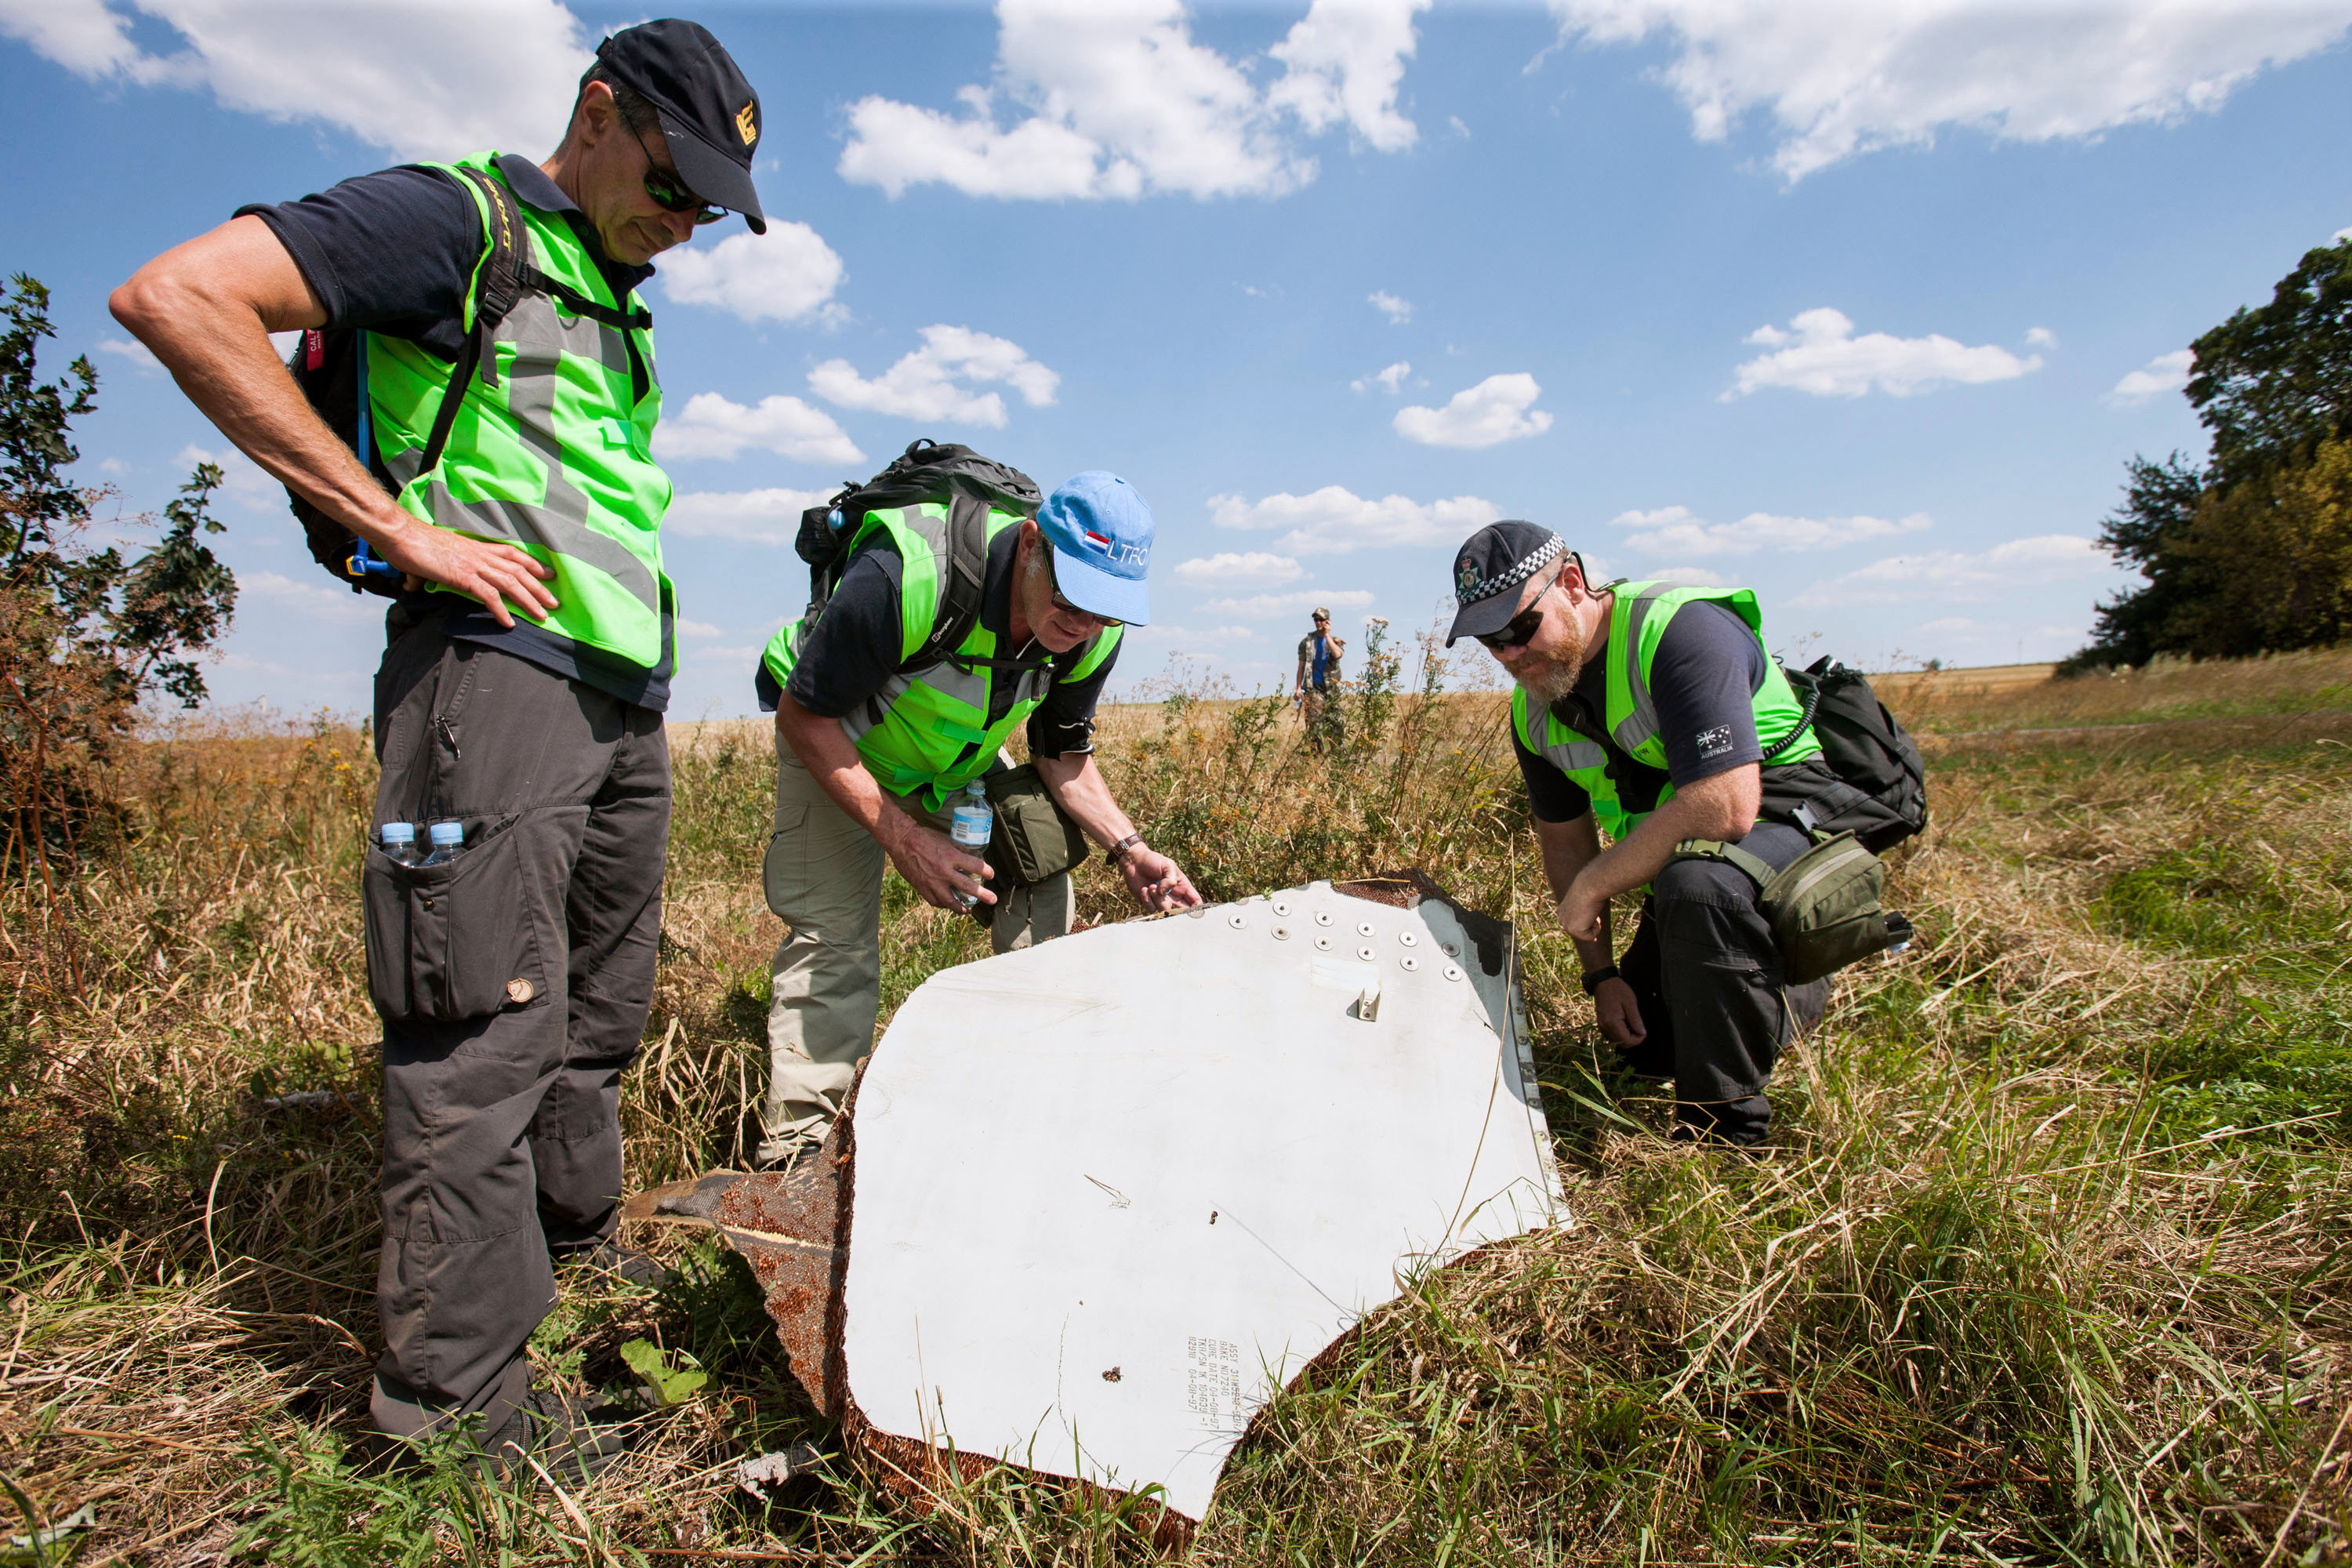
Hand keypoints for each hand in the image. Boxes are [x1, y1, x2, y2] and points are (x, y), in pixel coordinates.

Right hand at [372, 520, 558, 627]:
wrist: (401, 535)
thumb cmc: (412, 544)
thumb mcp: (433, 555)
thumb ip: (431, 570)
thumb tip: (415, 584)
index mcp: (476, 547)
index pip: (512, 553)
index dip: (532, 564)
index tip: (548, 574)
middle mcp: (480, 554)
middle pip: (518, 570)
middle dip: (539, 587)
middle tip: (554, 602)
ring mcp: (473, 564)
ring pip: (511, 583)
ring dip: (528, 601)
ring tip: (542, 616)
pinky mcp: (463, 576)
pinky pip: (488, 596)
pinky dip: (501, 610)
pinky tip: (508, 623)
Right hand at [887, 822, 995, 911]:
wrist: (902, 841)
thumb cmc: (924, 837)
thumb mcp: (946, 839)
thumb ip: (959, 848)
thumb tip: (970, 854)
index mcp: (951, 856)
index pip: (975, 866)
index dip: (986, 871)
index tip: (991, 875)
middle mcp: (944, 871)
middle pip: (967, 887)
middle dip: (982, 895)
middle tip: (992, 899)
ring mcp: (932, 881)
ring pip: (950, 900)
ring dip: (961, 907)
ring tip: (968, 910)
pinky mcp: (922, 887)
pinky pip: (935, 901)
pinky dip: (943, 904)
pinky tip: (947, 905)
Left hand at [1119, 845, 1199, 911]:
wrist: (1134, 861)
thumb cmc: (1153, 860)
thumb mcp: (1167, 865)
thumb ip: (1171, 879)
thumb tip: (1165, 892)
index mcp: (1182, 887)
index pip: (1195, 901)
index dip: (1197, 908)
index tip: (1192, 909)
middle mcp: (1173, 896)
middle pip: (1181, 911)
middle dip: (1177, 910)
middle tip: (1168, 900)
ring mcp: (1161, 900)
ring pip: (1165, 910)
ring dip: (1157, 899)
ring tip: (1151, 886)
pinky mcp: (1149, 903)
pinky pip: (1151, 909)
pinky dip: (1147, 899)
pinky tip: (1144, 889)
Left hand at [1556, 877, 1608, 942]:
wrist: (1589, 887)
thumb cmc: (1590, 890)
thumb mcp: (1585, 902)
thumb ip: (1584, 911)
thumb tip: (1592, 921)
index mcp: (1562, 911)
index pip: (1576, 923)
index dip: (1587, 921)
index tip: (1590, 913)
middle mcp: (1561, 919)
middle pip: (1582, 930)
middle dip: (1590, 922)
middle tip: (1591, 909)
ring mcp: (1566, 925)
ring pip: (1587, 934)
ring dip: (1594, 924)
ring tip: (1591, 910)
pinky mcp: (1574, 930)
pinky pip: (1591, 936)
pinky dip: (1597, 928)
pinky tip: (1592, 915)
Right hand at [1593, 977, 1645, 1048]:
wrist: (1603, 981)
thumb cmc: (1617, 989)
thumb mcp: (1631, 1003)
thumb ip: (1636, 1020)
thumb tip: (1642, 1032)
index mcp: (1612, 1021)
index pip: (1626, 1040)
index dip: (1637, 1040)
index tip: (1644, 1033)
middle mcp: (1605, 1026)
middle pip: (1620, 1043)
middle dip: (1632, 1040)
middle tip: (1641, 1031)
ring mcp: (1602, 1024)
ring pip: (1616, 1040)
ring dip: (1626, 1037)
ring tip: (1634, 1027)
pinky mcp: (1601, 1022)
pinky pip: (1612, 1034)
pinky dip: (1620, 1033)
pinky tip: (1626, 1024)